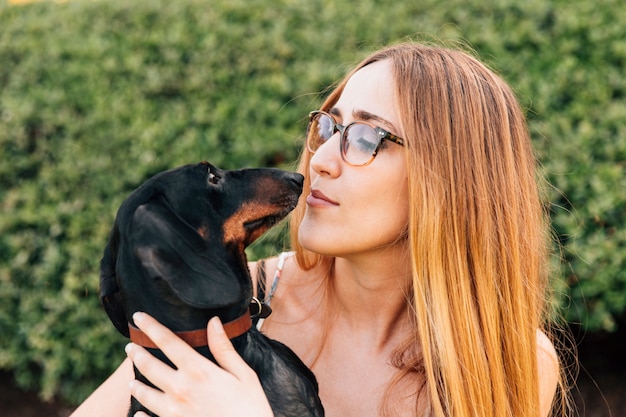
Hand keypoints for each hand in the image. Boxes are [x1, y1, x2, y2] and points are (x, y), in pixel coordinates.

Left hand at [125, 312, 272, 416]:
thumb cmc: (251, 408)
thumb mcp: (244, 374)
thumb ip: (224, 349)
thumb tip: (214, 322)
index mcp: (198, 371)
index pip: (168, 342)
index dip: (151, 327)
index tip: (138, 316)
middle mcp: (181, 389)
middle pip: (150, 366)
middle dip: (137, 354)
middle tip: (129, 348)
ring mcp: (174, 412)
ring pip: (145, 395)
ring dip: (136, 385)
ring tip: (131, 380)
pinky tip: (138, 414)